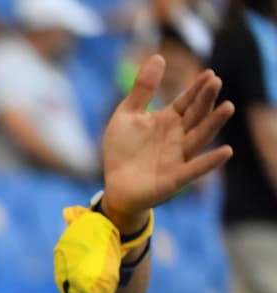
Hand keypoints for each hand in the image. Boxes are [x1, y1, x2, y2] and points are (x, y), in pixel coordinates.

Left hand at [100, 54, 233, 231]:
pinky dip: (210, 162)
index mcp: (168, 120)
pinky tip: (226, 151)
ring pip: (199, 138)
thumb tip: (158, 56)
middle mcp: (178, 137)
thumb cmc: (122, 150)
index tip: (208, 73)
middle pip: (195, 116)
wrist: (114, 186)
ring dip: (214, 124)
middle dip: (205, 100)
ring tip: (228, 107)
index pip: (187, 102)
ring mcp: (178, 157)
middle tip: (215, 82)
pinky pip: (195, 169)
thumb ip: (142, 89)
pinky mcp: (175, 178)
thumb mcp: (127, 115)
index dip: (196, 89)